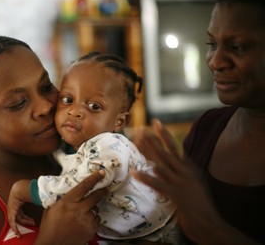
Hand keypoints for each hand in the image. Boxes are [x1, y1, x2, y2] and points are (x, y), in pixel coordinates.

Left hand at [7, 180, 35, 237]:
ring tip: (31, 224)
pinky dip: (15, 227)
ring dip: (24, 223)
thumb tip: (45, 202)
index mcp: (17, 203)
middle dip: (27, 220)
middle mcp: (13, 206)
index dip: (26, 218)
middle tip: (33, 223)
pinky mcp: (10, 212)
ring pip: (17, 219)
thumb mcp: (31, 197)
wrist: (20, 189)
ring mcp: (11, 209)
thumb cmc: (27, 191)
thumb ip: (36, 200)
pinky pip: (12, 222)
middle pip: (20, 216)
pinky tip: (17, 232)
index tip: (32, 221)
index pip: (21, 213)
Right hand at [35, 170, 106, 244]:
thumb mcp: (51, 208)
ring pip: (96, 210)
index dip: (93, 179)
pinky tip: (86, 221)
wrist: (52, 244)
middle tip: (105, 188)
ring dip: (93, 209)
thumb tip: (70, 189)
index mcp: (67, 202)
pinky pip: (97, 220)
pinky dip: (93, 219)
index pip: (83, 186)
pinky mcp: (90, 230)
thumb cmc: (49, 225)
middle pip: (95, 197)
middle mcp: (78, 210)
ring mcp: (85, 221)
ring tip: (85, 212)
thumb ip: (62, 198)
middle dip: (102, 191)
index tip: (100, 173)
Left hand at [132, 119, 259, 243]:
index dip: (164, 134)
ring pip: (162, 164)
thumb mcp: (191, 183)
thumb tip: (158, 165)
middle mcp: (186, 173)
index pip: (175, 147)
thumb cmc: (199, 205)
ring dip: (148, 152)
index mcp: (190, 168)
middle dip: (152, 140)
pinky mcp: (178, 196)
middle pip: (166, 152)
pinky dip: (147, 178)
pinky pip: (159, 185)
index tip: (155, 122)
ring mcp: (182, 184)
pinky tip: (135, 172)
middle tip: (139, 128)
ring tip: (136, 142)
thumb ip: (177, 173)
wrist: (211, 224)